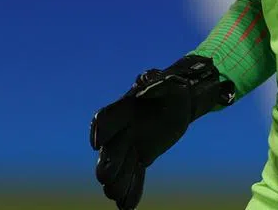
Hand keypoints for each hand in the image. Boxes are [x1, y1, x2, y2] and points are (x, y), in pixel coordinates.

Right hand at [89, 56, 233, 209]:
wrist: (180, 101)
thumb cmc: (171, 87)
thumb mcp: (168, 81)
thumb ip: (155, 80)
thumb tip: (144, 80)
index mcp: (125, 107)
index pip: (105, 118)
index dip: (100, 130)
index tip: (96, 144)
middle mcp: (123, 128)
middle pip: (110, 149)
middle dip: (107, 164)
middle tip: (105, 179)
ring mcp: (131, 144)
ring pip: (120, 166)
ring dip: (117, 182)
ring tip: (115, 197)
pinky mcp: (143, 156)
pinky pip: (135, 174)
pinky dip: (132, 190)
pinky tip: (128, 207)